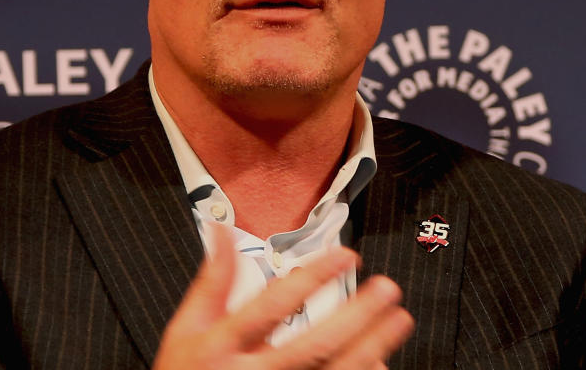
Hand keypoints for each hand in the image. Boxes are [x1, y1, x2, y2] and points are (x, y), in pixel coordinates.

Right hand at [154, 223, 414, 369]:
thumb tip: (220, 230)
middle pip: (312, 346)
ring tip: (399, 319)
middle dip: (355, 316)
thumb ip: (211, 281)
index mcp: (222, 347)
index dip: (311, 278)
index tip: (345, 255)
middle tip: (387, 288)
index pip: (271, 307)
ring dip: (370, 347)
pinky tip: (381, 362)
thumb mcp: (186, 328)